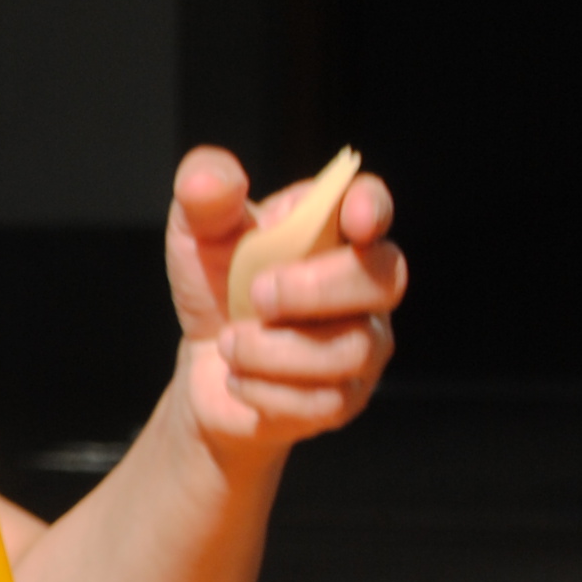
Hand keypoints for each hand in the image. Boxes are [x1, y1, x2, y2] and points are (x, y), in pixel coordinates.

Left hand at [164, 146, 405, 458]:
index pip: (373, 207)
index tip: (355, 218)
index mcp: (333, 231)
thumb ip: (204, 198)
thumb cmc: (218, 287)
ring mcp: (363, 342)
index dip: (372, 207)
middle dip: (315, 288)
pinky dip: (265, 391)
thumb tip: (210, 181)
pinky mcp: (346, 398)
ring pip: (350, 349)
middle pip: (383, 279)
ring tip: (230, 343)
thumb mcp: (198, 236)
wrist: (206, 366)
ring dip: (273, 350)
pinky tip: (239, 379)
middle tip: (255, 295)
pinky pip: (323, 400)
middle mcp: (365, 285)